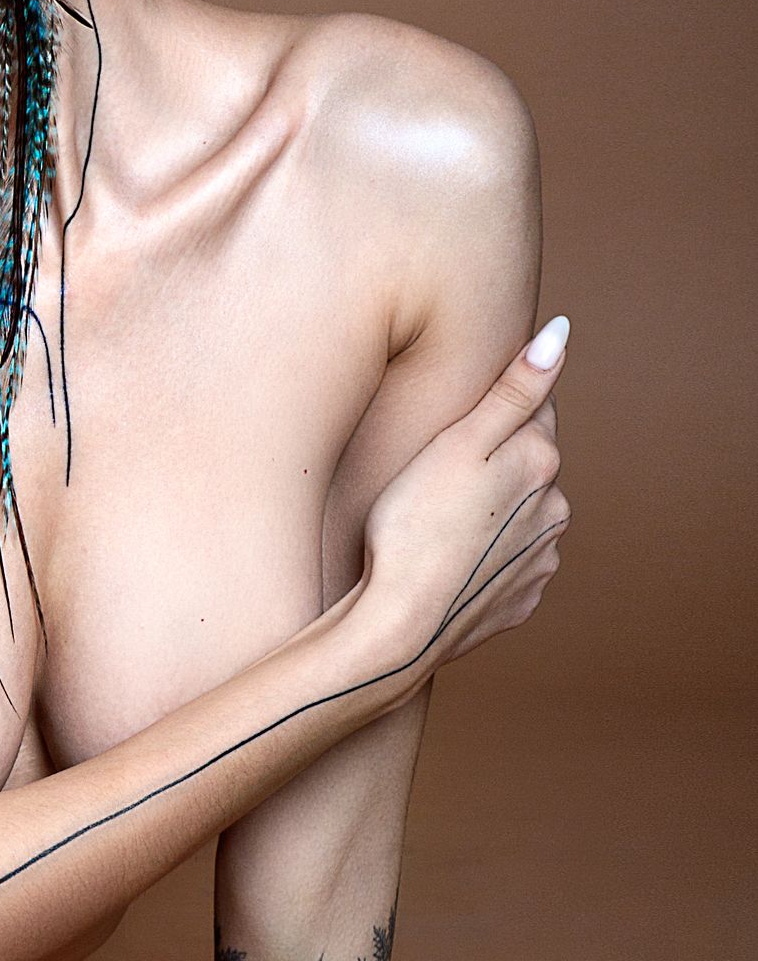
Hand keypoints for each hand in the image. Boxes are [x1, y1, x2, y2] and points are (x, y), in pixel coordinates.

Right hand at [356, 318, 570, 683]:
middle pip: (529, 467)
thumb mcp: (458, 442)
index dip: (493, 413)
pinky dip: (484, 560)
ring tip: (436, 525)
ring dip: (491, 515)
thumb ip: (514, 389)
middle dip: (494, 466)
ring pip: (520, 518)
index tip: (457, 428)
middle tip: (435, 481)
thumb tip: (561, 333)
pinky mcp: (520, 601)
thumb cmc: (412, 525)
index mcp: (541, 462)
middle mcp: (555, 510)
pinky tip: (447, 563)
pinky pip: (507, 566)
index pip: (534, 412)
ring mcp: (541, 560)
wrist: (399, 627)